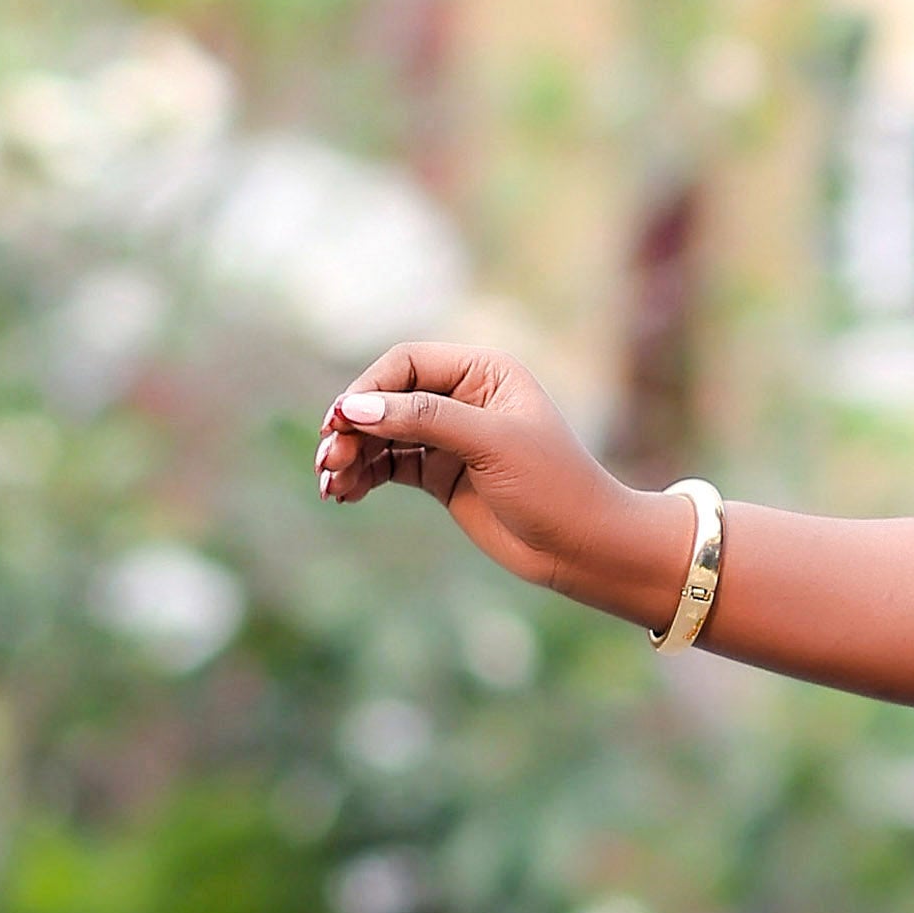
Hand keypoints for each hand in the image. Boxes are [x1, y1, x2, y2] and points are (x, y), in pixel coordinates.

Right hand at [313, 341, 687, 626]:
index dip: (368, 390)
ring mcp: (451, 437)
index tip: (340, 424)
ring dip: (351, 456)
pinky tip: (343, 495)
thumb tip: (355, 407)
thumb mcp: (491, 445)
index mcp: (484, 372)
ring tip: (330, 486)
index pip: (406, 364)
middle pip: (387, 399)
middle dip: (353, 428)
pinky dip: (364, 476)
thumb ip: (425, 420)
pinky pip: (389, 466)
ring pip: (382, 435)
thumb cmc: (553, 487)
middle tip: (329, 463)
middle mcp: (464, 397)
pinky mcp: (442, 474)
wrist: (584, 548)